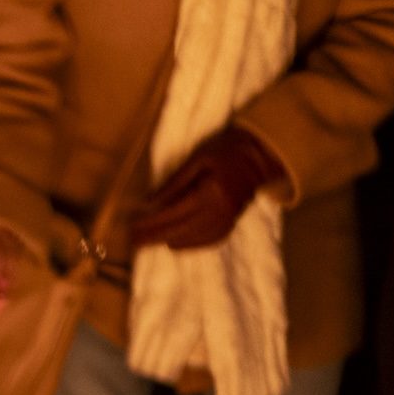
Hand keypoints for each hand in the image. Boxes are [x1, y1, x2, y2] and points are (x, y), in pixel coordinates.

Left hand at [130, 127, 283, 250]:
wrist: (262, 154)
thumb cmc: (226, 150)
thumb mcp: (197, 158)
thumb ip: (174, 182)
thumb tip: (149, 202)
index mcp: (210, 191)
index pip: (173, 213)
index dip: (151, 223)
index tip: (132, 228)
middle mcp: (220, 210)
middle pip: (181, 230)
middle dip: (154, 237)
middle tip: (133, 242)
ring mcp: (229, 219)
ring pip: (194, 238)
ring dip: (169, 242)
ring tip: (148, 242)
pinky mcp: (233, 222)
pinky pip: (210, 240)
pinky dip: (191, 244)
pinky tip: (175, 244)